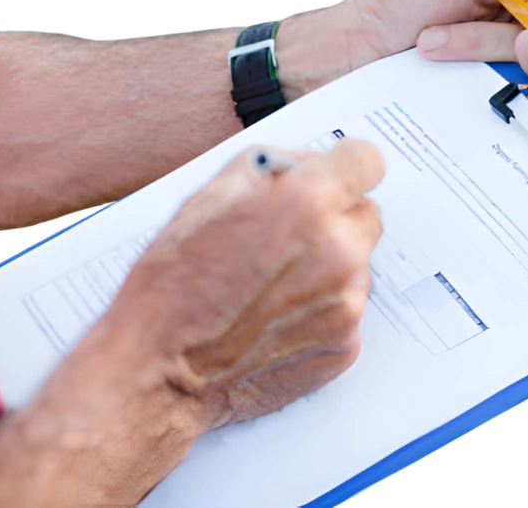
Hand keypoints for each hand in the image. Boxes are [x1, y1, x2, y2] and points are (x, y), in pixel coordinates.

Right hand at [109, 138, 384, 429]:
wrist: (161, 367)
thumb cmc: (174, 283)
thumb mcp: (210, 195)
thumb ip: (272, 168)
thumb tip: (307, 165)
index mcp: (308, 204)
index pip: (366, 161)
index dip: (347, 165)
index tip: (336, 175)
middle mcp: (339, 252)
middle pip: (366, 215)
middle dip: (336, 218)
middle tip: (290, 236)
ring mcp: (346, 303)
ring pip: (357, 266)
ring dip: (329, 266)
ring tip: (272, 285)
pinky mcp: (345, 345)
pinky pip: (347, 311)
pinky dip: (322, 310)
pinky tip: (276, 317)